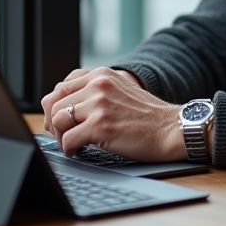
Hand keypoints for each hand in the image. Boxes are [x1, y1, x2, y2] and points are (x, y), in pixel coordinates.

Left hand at [39, 67, 183, 161]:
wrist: (172, 129)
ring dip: (61, 137)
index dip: (55, 106)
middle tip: (61, 135)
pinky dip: (69, 148)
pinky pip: (68, 139)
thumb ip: (94, 92)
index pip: (61, 87)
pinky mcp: (100, 125)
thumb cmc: (147, 116)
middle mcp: (98, 85)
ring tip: (72, 144)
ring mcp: (99, 104)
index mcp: (101, 75)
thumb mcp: (120, 90)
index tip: (60, 120)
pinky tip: (79, 151)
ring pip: (58, 120)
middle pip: (54, 102)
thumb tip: (64, 107)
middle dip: (54, 122)